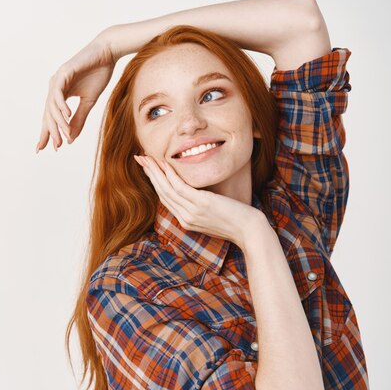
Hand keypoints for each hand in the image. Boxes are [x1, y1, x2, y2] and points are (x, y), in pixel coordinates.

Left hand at [36, 34, 116, 152]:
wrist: (107, 54)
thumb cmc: (98, 75)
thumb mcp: (88, 102)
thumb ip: (78, 119)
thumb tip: (70, 139)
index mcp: (59, 95)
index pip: (50, 117)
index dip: (47, 133)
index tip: (43, 149)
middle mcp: (55, 88)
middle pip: (48, 114)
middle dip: (51, 131)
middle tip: (56, 146)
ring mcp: (57, 79)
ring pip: (52, 105)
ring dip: (59, 121)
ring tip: (64, 135)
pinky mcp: (64, 72)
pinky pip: (58, 92)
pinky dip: (61, 105)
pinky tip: (66, 116)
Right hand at [134, 154, 265, 250]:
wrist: (250, 232)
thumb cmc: (237, 223)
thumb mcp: (214, 216)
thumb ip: (201, 208)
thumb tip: (198, 196)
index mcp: (187, 221)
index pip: (166, 199)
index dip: (155, 182)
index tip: (148, 169)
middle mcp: (185, 218)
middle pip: (162, 193)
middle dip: (149, 174)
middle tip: (140, 159)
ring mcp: (192, 212)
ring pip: (166, 189)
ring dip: (154, 172)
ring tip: (146, 158)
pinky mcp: (201, 204)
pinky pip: (180, 187)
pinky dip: (170, 175)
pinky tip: (164, 164)